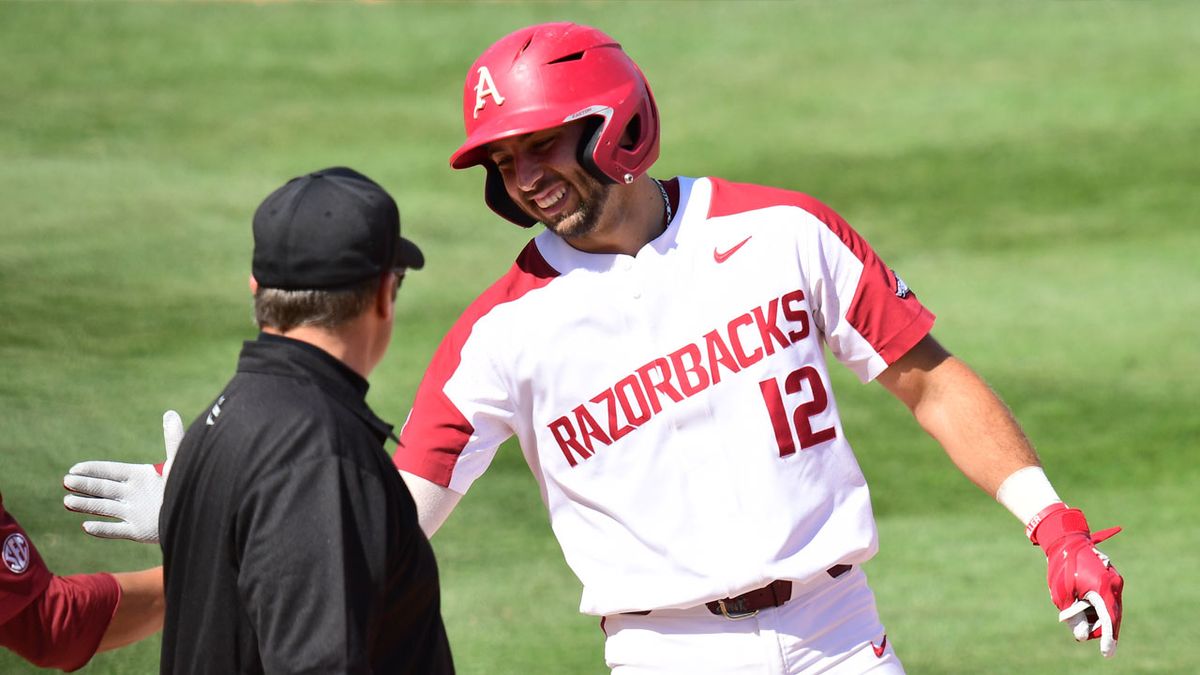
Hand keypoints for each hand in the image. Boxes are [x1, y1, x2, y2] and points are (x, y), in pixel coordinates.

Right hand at [62, 410, 183, 542]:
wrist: (202, 511)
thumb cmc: (190, 484)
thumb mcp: (180, 460)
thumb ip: (174, 439)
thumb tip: (170, 413)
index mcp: (142, 476)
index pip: (112, 471)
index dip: (93, 469)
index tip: (74, 468)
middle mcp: (135, 494)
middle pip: (103, 489)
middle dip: (84, 485)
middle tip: (66, 481)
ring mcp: (135, 513)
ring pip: (104, 508)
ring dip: (87, 505)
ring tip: (67, 501)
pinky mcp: (139, 531)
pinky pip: (116, 531)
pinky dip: (102, 529)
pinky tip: (86, 526)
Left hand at [1028, 503, 1123, 657]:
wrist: (1066, 540)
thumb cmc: (1062, 566)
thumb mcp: (1063, 594)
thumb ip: (1073, 616)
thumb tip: (1082, 635)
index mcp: (1103, 587)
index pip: (1108, 619)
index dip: (1107, 637)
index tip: (1107, 653)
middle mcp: (1114, 585)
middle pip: (1110, 616)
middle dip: (1096, 626)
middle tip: (1078, 627)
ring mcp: (1115, 581)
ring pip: (1109, 609)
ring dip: (1094, 614)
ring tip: (1074, 603)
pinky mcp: (1112, 579)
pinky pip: (1107, 599)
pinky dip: (1096, 605)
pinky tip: (1080, 598)